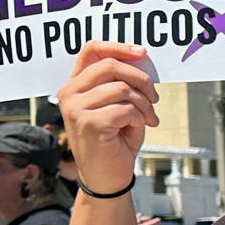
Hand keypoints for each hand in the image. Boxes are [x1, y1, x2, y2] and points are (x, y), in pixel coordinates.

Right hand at [57, 42, 159, 194]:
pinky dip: (140, 117)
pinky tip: (139, 128)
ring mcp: (75, 108)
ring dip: (144, 104)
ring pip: (122, 89)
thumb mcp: (120, 105)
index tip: (141, 52)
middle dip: (141, 79)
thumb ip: (123, 82)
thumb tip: (140, 55)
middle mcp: (69, 93)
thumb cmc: (115, 140)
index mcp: (75, 85)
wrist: (107, 177)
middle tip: (155, 97)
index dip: (118, 46)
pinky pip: (126, 109)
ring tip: (149, 118)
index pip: (91, 50)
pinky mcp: (87, 123)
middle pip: (110, 66)